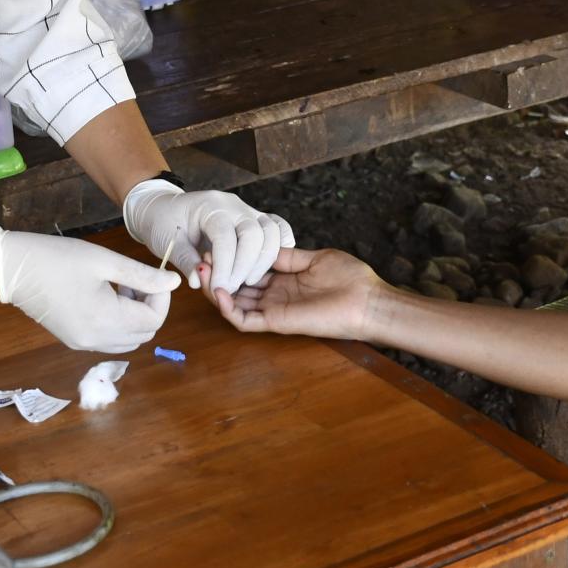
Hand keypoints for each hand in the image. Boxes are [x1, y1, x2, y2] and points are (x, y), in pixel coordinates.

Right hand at [0, 227, 178, 353]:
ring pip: (129, 341)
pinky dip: (119, 324)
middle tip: (137, 280)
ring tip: (122, 288)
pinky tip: (107, 298)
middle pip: (145, 334)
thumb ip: (142, 275)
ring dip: (136, 318)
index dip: (162, 298)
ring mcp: (83, 345)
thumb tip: (174, 283)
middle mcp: (95, 340)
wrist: (12, 270)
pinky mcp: (74, 342)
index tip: (154, 275)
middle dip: (150, 307)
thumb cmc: (57, 258)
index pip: (154, 320)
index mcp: (105, 320)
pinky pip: (110, 341)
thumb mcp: (104, 261)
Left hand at [121, 180, 294, 293]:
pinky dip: (280, 246)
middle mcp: (233, 205)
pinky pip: (277, 228)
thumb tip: (200, 282)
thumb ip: (185, 261)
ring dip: (264, 260)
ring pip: (272, 230)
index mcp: (210, 206)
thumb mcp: (167, 241)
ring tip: (248, 281)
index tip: (219, 288)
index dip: (224, 266)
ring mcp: (247, 210)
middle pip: (254, 232)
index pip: (226, 237)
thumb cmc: (163, 222)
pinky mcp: (254, 219)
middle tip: (233, 288)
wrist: (163, 207)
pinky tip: (270, 266)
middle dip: (246, 266)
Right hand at [210, 247, 381, 340]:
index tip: (215, 245)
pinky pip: (245, 320)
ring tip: (200, 272)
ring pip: (235, 305)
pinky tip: (218, 292)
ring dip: (215, 290)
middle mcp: (275, 295)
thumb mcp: (315, 257)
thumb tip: (264, 246)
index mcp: (284, 279)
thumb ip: (287, 255)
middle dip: (217, 273)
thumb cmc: (351, 278)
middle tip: (199, 258)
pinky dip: (228, 309)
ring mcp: (274, 310)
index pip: (249, 272)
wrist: (368, 300)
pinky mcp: (277, 322)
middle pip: (237, 288)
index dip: (231, 260)